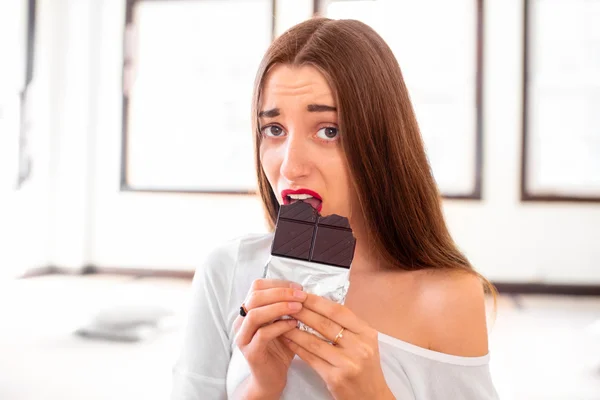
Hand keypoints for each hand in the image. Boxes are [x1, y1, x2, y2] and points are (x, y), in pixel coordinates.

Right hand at [233, 278, 307, 396]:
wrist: (272, 377)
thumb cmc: (280, 347)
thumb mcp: (284, 322)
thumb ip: (287, 306)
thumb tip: (302, 290)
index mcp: (248, 310)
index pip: (257, 287)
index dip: (278, 284)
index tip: (298, 287)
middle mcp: (241, 321)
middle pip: (255, 297)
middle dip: (280, 292)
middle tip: (300, 295)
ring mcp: (243, 337)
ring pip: (255, 314)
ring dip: (279, 307)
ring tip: (298, 307)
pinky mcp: (250, 352)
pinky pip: (262, 334)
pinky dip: (280, 326)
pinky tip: (294, 325)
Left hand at [281, 294, 394, 399]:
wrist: (371, 398)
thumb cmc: (365, 368)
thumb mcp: (363, 343)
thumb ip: (347, 326)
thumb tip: (320, 305)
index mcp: (366, 333)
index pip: (338, 311)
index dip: (318, 302)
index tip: (302, 294)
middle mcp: (359, 346)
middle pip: (325, 324)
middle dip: (303, 312)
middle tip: (287, 304)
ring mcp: (348, 363)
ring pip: (314, 341)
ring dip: (295, 330)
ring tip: (282, 321)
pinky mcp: (335, 378)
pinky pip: (311, 358)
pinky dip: (297, 347)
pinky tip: (287, 339)